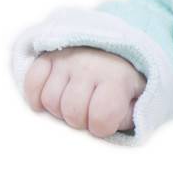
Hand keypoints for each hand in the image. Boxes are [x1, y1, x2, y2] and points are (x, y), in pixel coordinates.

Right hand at [23, 46, 145, 137]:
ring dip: (59, 110)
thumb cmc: (126, 76)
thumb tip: (109, 126)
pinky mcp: (48, 56)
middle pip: (72, 112)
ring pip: (50, 100)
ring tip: (73, 104)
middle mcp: (90, 66)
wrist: (116, 43)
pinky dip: (36, 96)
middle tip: (88, 114)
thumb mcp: (140, 95)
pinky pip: (32, 83)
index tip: (104, 123)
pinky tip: (49, 101)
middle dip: (80, 121)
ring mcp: (66, 60)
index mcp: (117, 77)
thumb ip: (130, 114)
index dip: (101, 128)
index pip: (101, 116)